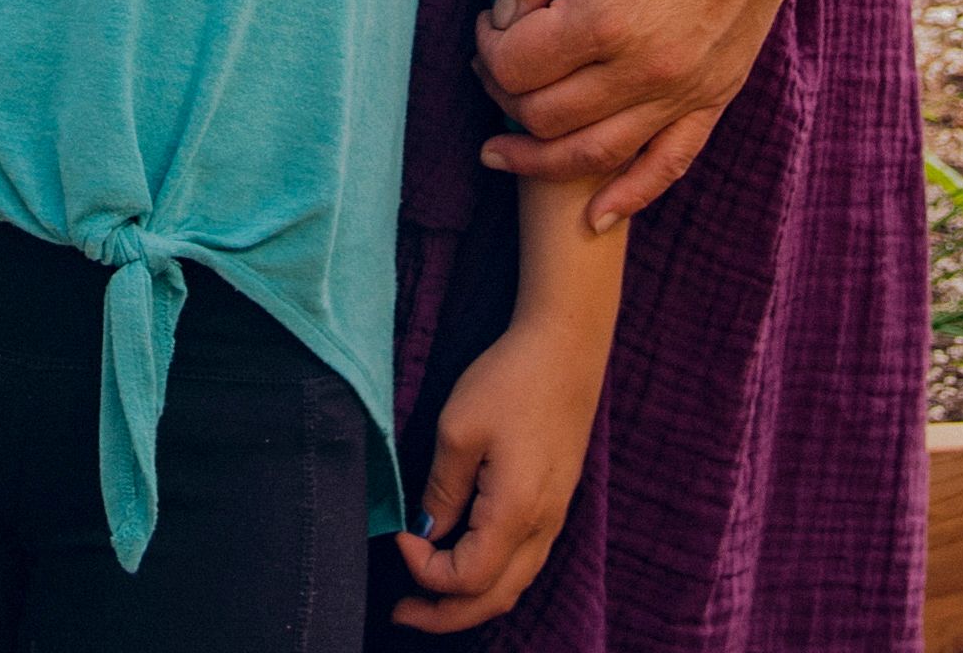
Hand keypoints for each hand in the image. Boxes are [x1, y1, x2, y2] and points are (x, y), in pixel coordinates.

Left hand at [391, 308, 608, 630]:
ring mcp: (554, 517)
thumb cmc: (510, 381)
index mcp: (516, 513)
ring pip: (512, 586)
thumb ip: (441, 492)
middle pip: (494, 599)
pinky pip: (522, 562)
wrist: (566, 347)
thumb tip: (425, 534)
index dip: (424, 570)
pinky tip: (462, 561)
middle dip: (444, 615)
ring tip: (424, 596)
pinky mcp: (555, 503)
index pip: (466, 578)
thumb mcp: (458, 431)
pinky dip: (489, 578)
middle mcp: (543, 527)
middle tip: (400, 612)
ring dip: (468, 601)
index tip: (397, 536)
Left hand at [475, 0, 817, 221]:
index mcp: (607, 18)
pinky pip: (667, 165)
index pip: (516, 65)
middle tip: (495, 62)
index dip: (487, 46)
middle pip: (544, 116)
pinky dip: (627, 197)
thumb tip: (505, 16)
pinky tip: (593, 218)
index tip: (490, 21)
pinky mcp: (713, 98)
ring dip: (537, 160)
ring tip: (500, 151)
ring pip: (593, 155)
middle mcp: (645, 69)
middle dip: (503, 94)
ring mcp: (683, 91)